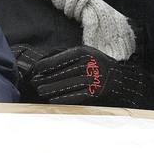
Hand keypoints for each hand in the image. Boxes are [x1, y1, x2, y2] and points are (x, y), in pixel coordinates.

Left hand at [26, 46, 153, 108]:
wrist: (118, 78)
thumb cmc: (96, 65)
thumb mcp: (85, 54)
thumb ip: (67, 55)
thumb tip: (45, 60)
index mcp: (85, 52)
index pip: (62, 58)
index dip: (47, 64)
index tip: (36, 70)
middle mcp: (90, 64)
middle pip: (64, 72)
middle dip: (47, 78)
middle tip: (35, 83)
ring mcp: (94, 79)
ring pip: (69, 84)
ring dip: (52, 89)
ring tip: (41, 91)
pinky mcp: (96, 92)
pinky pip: (77, 96)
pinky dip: (64, 98)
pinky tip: (53, 99)